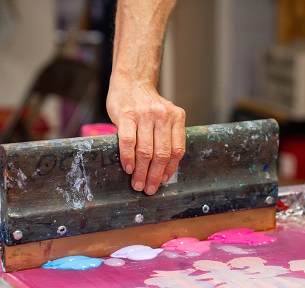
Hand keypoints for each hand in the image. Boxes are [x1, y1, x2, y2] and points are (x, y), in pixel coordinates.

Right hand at [107, 78, 185, 194]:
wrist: (131, 81)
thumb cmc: (147, 106)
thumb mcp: (165, 117)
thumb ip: (166, 137)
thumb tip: (162, 169)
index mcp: (177, 118)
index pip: (177, 150)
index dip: (170, 169)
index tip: (163, 181)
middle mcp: (163, 116)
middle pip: (162, 153)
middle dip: (155, 175)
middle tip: (149, 188)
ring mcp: (145, 115)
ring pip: (146, 150)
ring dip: (141, 171)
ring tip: (137, 183)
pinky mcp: (127, 114)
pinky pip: (129, 141)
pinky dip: (129, 158)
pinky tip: (128, 168)